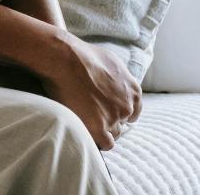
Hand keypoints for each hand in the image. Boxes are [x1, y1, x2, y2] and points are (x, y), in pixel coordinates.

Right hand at [33, 32, 142, 150]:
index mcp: (133, 92)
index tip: (106, 111)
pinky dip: (98, 140)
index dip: (118, 112)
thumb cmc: (83, 55)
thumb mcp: (110, 60)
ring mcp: (114, 119)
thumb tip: (114, 79)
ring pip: (113, 134)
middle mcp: (127, 107)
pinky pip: (105, 144)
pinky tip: (86, 131)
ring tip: (85, 122)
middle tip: (92, 115)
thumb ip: (118, 76)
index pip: (132, 112)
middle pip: (122, 123)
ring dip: (102, 130)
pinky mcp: (99, 128)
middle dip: (109, 120)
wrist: (66, 59)